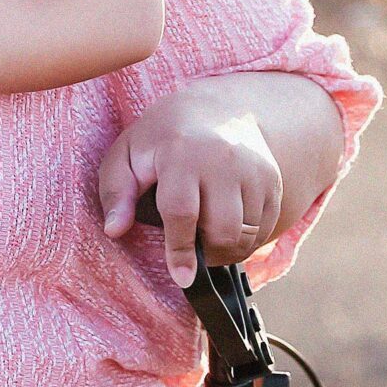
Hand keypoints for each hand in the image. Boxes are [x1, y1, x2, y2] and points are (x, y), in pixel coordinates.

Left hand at [97, 92, 285, 286]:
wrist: (213, 109)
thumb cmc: (161, 138)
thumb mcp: (126, 155)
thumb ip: (115, 192)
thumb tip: (114, 230)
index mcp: (181, 153)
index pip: (182, 211)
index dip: (180, 249)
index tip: (181, 277)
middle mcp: (224, 159)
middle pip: (222, 229)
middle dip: (206, 252)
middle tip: (191, 253)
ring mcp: (254, 169)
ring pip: (248, 233)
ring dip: (227, 250)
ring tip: (206, 243)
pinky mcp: (272, 179)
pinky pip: (266, 227)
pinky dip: (247, 241)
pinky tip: (227, 233)